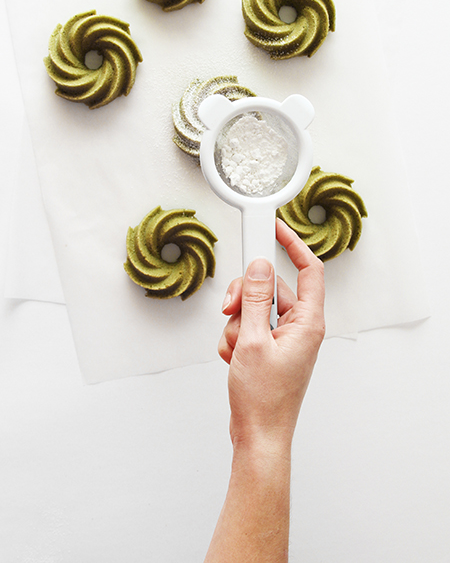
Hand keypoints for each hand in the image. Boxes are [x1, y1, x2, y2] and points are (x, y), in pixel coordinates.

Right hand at [219, 218, 324, 451]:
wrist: (258, 435)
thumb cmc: (264, 399)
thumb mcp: (254, 341)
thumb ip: (256, 300)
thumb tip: (260, 266)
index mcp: (307, 322)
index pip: (308, 270)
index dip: (294, 245)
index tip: (275, 228)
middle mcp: (298, 327)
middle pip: (270, 288)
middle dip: (246, 297)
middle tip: (232, 310)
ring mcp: (283, 339)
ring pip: (254, 308)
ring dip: (237, 324)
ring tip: (236, 348)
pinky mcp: (268, 348)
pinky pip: (248, 327)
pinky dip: (236, 338)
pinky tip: (235, 357)